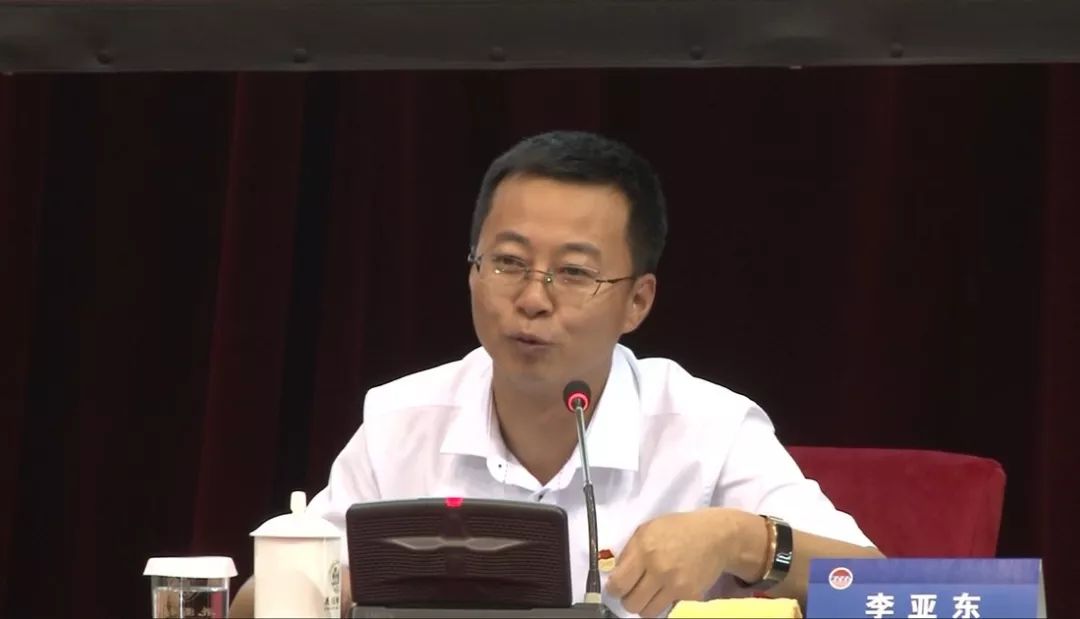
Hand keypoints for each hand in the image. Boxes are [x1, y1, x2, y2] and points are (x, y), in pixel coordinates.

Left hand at [606, 508, 747, 616]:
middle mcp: (658, 569)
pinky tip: (667, 590)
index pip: (618, 584)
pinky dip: (664, 603)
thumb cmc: (678, 529)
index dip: (614, 589)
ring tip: (650, 592)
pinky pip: (667, 609)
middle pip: (631, 603)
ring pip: (647, 612)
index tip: (617, 587)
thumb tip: (614, 574)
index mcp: (644, 549)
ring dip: (645, 604)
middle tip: (634, 590)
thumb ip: (629, 551)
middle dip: (629, 598)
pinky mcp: (690, 595)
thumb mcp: (647, 530)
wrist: (715, 536)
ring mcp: (675, 584)